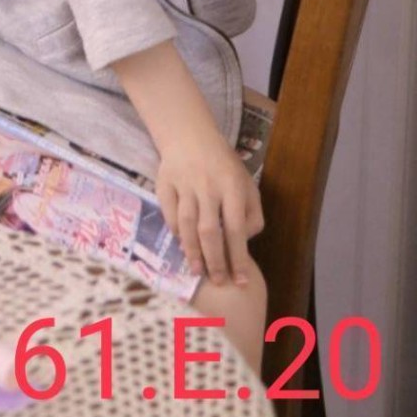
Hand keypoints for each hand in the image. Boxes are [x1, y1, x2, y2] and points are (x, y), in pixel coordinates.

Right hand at [155, 129, 263, 286]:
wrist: (190, 135)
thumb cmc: (223, 165)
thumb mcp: (246, 182)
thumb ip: (252, 213)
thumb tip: (244, 242)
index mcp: (232, 185)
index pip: (237, 228)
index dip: (239, 257)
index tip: (240, 281)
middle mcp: (208, 186)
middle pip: (210, 231)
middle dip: (215, 261)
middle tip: (218, 281)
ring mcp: (184, 184)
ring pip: (187, 225)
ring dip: (192, 252)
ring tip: (198, 271)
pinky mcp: (164, 183)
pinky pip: (169, 213)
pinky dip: (175, 231)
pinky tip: (182, 244)